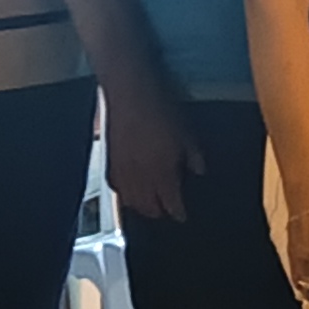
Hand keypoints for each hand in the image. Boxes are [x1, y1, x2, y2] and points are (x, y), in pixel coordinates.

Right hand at [101, 75, 198, 225]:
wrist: (130, 92)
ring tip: (150, 206)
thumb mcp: (186, 132)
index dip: (178, 213)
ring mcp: (123, 170)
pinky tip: (129, 191)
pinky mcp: (109, 161)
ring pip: (130, 201)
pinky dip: (124, 194)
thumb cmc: (160, 109)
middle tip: (168, 211)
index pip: (171, 204)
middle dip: (159, 212)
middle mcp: (141, 177)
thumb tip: (199, 171)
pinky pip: (115, 187)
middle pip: (148, 208)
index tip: (183, 216)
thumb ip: (193, 156)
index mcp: (162, 172)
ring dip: (141, 207)